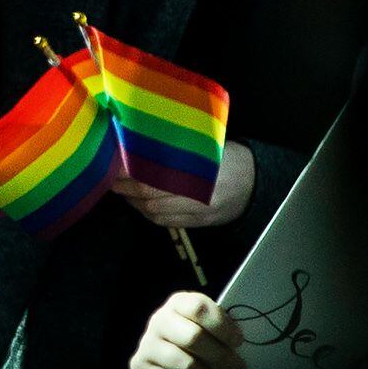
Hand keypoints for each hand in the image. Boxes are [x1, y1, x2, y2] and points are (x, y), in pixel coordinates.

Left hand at [121, 136, 254, 230]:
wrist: (257, 184)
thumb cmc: (229, 158)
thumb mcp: (208, 148)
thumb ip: (178, 150)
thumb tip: (142, 145)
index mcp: (204, 173)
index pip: (158, 176)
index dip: (132, 173)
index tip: (116, 164)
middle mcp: (200, 196)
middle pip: (152, 196)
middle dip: (126, 188)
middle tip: (110, 177)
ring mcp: (199, 213)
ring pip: (155, 212)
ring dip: (133, 201)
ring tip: (121, 189)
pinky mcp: (199, 223)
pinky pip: (166, 222)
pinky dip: (147, 213)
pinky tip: (138, 202)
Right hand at [129, 291, 247, 368]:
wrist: (161, 353)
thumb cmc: (194, 338)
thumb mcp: (206, 326)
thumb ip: (221, 332)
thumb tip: (239, 353)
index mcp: (178, 304)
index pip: (198, 308)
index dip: (221, 325)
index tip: (239, 343)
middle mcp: (159, 320)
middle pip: (193, 338)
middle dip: (222, 358)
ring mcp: (147, 344)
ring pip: (183, 365)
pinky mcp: (139, 367)